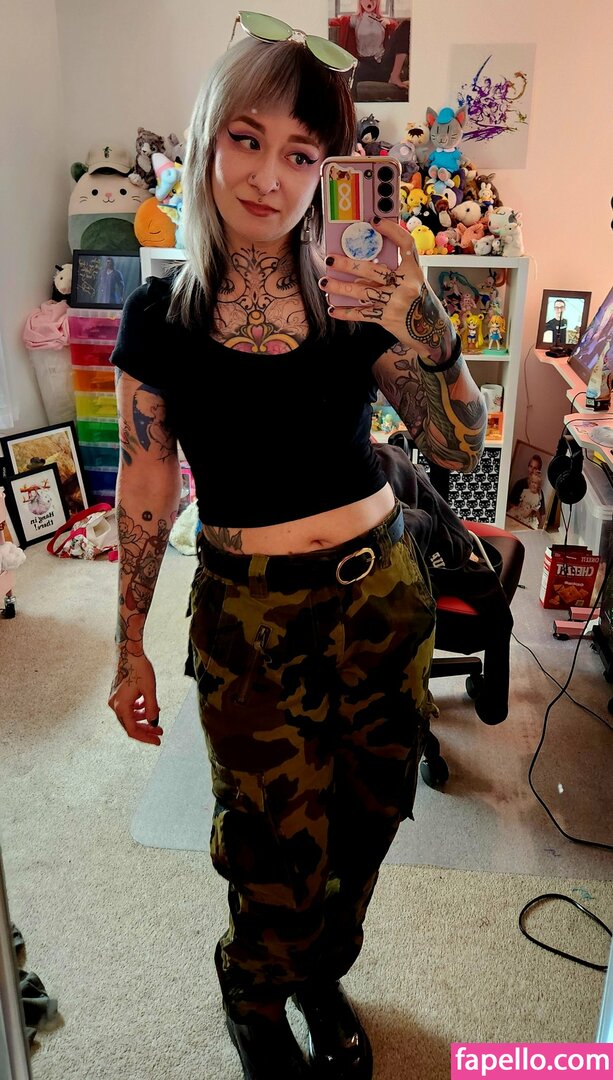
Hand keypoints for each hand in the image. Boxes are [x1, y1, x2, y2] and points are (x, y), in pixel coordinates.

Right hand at [108, 651, 163, 745]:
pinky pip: (127, 708)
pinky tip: (147, 706)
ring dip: (142, 719)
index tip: (158, 741)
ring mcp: (114, 699)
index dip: (146, 738)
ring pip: (129, 717)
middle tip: (160, 732)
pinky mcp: (117, 694)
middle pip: (130, 725)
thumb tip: (154, 723)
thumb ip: (151, 708)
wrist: (129, 653)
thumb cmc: (140, 669)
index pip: (133, 730)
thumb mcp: (150, 690)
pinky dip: (138, 710)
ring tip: (156, 718)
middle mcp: (114, 705)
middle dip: (146, 730)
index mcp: (121, 706)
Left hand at [320, 219, 454, 363]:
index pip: (406, 244)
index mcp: (414, 271)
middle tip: (331, 259)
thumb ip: (392, 272)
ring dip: (340, 287)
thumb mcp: (413, 281)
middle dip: (348, 264)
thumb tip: (359, 268)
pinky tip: (332, 309)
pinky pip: (362, 314)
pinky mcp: (387, 319)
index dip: (392, 231)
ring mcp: (395, 303)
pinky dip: (345, 312)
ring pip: (362, 292)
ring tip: (325, 282)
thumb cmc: (418, 301)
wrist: (430, 330)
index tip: (375, 221)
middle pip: (374, 270)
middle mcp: (406, 285)